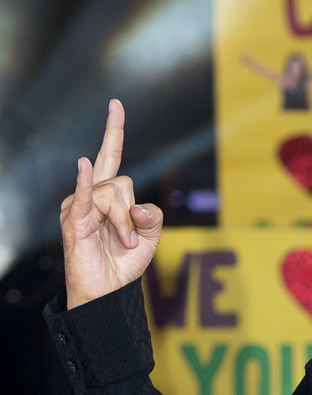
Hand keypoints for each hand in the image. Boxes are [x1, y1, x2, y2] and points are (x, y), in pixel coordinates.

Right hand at [60, 100, 162, 308]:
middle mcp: (91, 195)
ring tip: (121, 244)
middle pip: (120, 179)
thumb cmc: (125, 261)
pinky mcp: (75, 223)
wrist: (109, 291)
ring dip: (126, 225)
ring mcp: (80, 207)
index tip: (116, 104)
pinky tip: (84, 165)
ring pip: (115, 196)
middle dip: (131, 208)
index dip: (115, 130)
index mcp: (109, 195)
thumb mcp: (151, 235)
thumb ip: (153, 215)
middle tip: (129, 236)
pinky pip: (84, 198)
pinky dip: (84, 182)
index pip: (112, 156)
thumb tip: (139, 209)